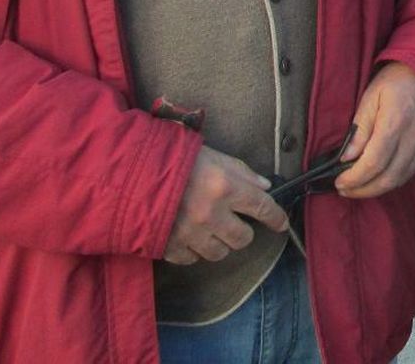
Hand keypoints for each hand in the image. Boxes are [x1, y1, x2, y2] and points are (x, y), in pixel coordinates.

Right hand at [163, 145, 287, 264]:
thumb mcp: (215, 156)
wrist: (132, 173)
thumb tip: (264, 187)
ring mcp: (190, 234)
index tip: (281, 223)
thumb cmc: (177, 160)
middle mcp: (211, 214)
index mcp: (225, 187)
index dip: (276, 217)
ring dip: (220, 243)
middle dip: (244, 232)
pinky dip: (194, 250)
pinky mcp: (170, 247)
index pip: (262, 207)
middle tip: (236, 223)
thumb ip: (242, 173)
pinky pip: (193, 259)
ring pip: (220, 253)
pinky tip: (190, 236)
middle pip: (243, 239)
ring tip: (212, 230)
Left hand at [337, 62, 414, 198]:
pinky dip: (392, 181)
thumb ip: (359, 128)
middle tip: (345, 190)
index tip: (340, 182)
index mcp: (395, 121)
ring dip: (377, 189)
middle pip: (387, 177)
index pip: (373, 163)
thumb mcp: (371, 96)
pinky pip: (411, 173)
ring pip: (400, 180)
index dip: (355, 178)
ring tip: (359, 187)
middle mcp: (414, 137)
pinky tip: (378, 178)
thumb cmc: (397, 80)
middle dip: (363, 189)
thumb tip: (346, 157)